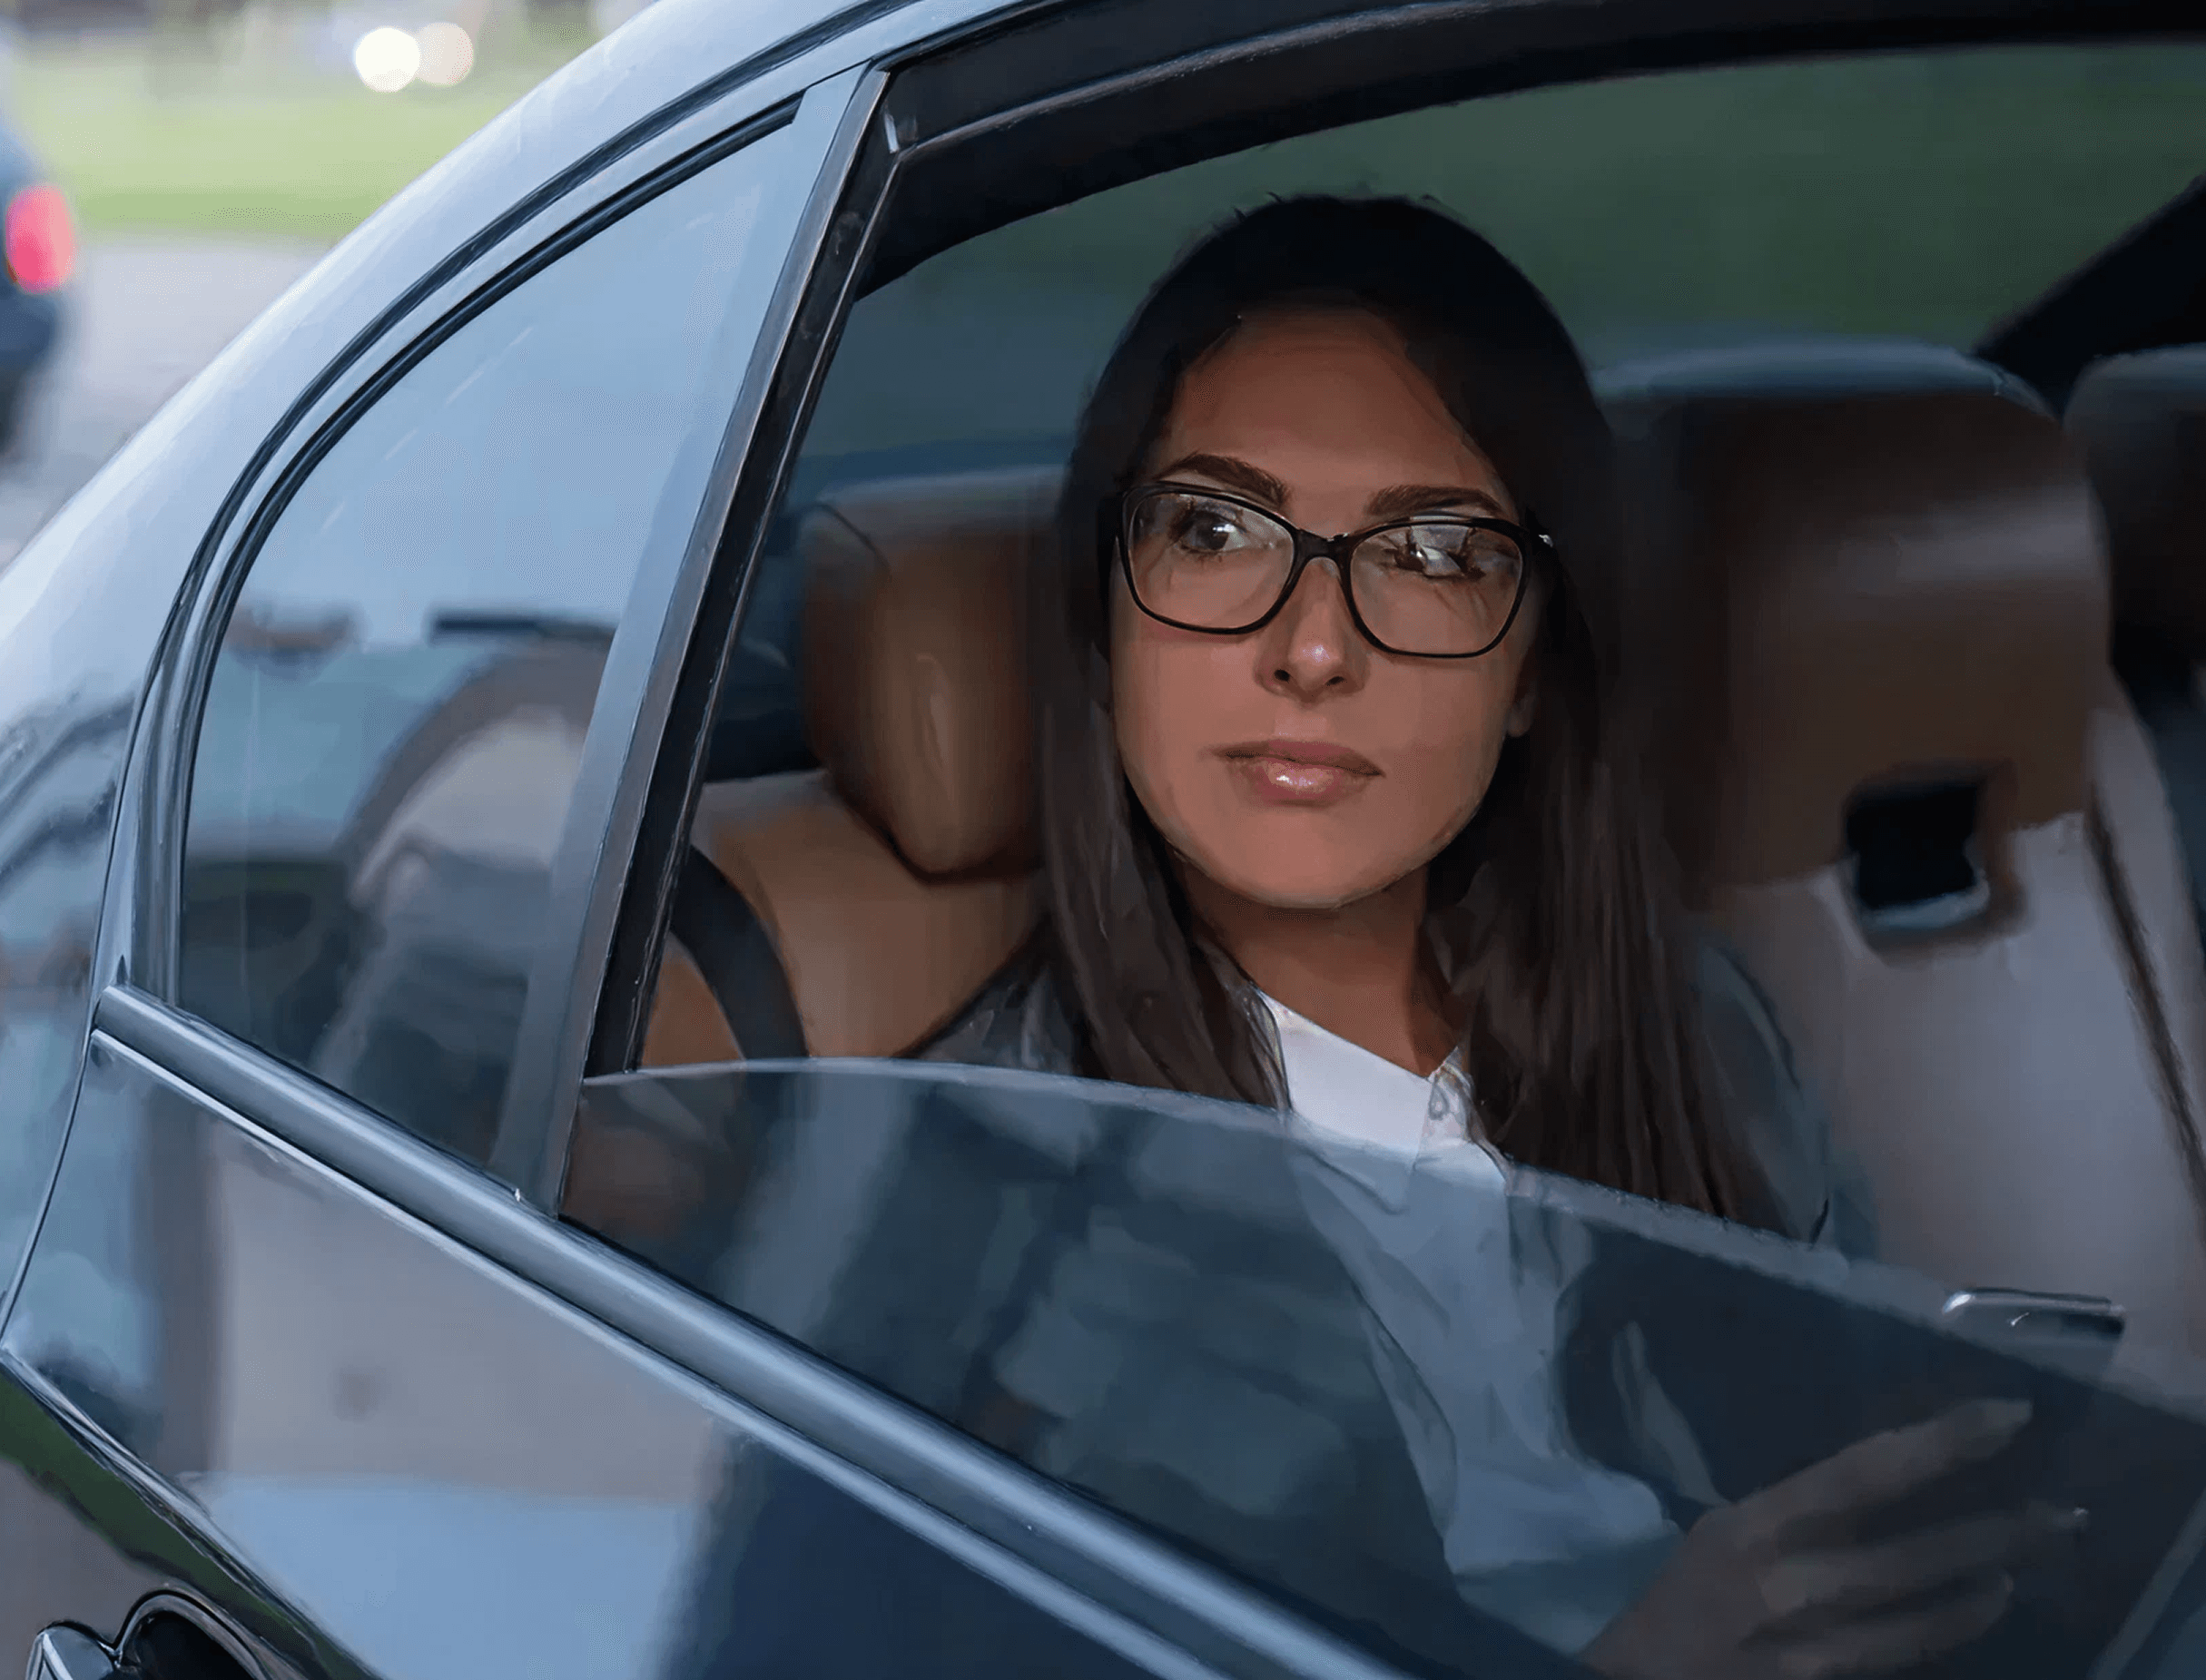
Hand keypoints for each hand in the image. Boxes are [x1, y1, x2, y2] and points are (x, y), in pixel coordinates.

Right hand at [1582, 1399, 2086, 1679]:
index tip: (2007, 1416)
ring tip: (2030, 1561)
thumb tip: (1878, 1484)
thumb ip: (1795, 1517)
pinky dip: (1943, 1630)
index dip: (1942, 1444)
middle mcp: (1788, 1581)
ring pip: (1919, 1615)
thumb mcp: (1723, 1535)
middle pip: (1911, 1554)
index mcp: (1754, 1524)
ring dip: (1981, 1586)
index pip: (1865, 1473)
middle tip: (2064, 1513)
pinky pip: (1898, 1655)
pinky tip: (1977, 1610)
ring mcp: (1810, 1646)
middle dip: (1992, 1532)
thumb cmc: (1674, 1600)